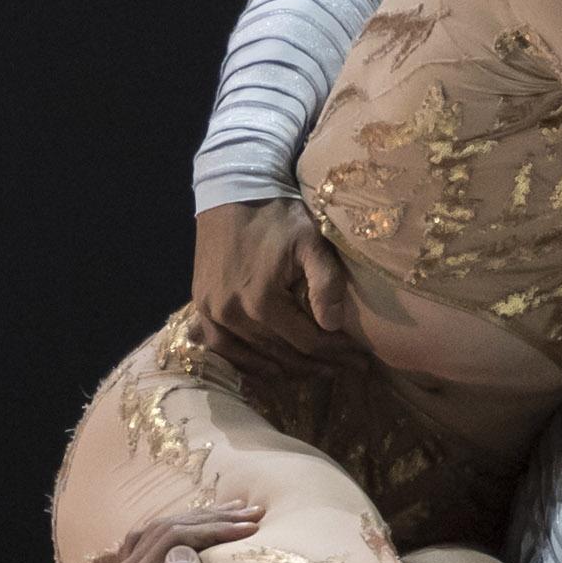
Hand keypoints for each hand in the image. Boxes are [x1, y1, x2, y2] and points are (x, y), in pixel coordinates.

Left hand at [91, 498, 265, 562]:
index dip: (215, 529)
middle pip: (167, 528)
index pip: (174, 540)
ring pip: (163, 526)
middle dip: (214, 518)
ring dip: (204, 516)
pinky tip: (214, 517)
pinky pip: (157, 533)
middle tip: (254, 512)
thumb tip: (181, 551)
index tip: (252, 527)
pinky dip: (188, 524)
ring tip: (243, 510)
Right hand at [188, 201, 351, 356]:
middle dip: (317, 364)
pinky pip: (223, 348)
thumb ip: (326, 282)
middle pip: (281, 354)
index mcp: (262, 301)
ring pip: (253, 357)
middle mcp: (233, 314)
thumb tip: (332, 326)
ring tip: (313, 371)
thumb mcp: (311, 241)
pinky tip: (267, 366)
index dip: (337, 354)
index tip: (360, 359)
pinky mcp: (200, 307)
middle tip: (346, 369)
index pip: (307, 342)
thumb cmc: (278, 214)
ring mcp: (213, 313)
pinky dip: (247, 362)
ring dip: (285, 369)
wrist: (232, 191)